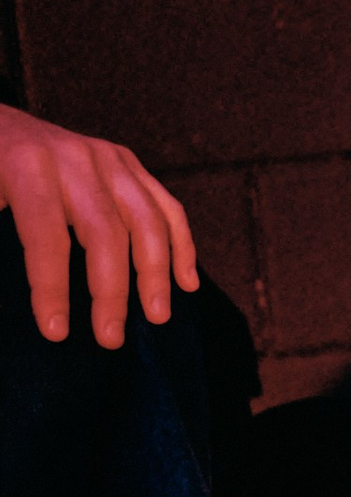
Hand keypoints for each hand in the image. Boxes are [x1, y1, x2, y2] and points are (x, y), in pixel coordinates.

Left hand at [0, 104, 197, 347]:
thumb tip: (1, 308)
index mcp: (26, 166)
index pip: (47, 235)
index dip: (52, 285)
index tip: (56, 332)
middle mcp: (76, 158)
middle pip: (107, 231)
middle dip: (112, 290)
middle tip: (111, 338)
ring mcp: (110, 158)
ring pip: (149, 220)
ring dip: (156, 273)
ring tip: (157, 316)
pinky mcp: (130, 163)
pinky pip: (168, 207)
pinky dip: (182, 246)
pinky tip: (186, 282)